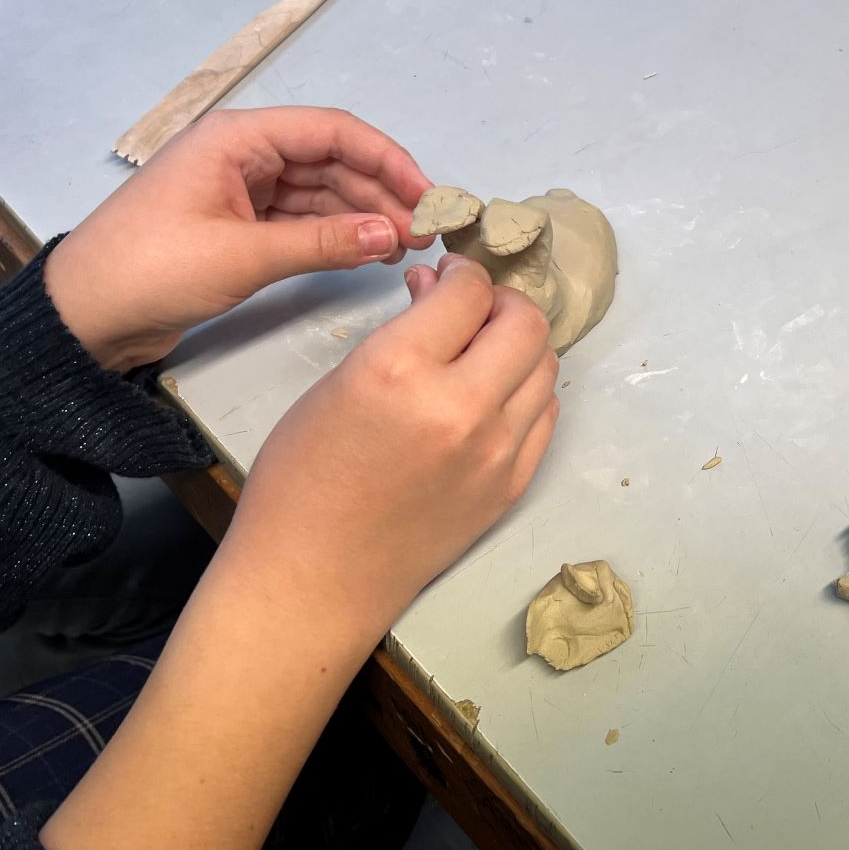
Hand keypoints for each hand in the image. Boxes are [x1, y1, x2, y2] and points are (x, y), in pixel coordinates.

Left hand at [44, 106, 435, 372]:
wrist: (83, 318)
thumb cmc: (149, 270)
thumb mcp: (244, 255)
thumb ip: (324, 242)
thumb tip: (392, 233)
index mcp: (237, 137)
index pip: (332, 131)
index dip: (388, 160)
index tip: (429, 197)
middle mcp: (245, 154)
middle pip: (333, 161)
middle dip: (383, 193)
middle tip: (427, 233)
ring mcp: (244, 190)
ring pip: (323, 191)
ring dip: (366, 216)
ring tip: (408, 248)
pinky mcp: (242, 225)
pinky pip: (305, 219)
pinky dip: (339, 234)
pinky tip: (371, 253)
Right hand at [224, 253, 560, 632]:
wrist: (315, 577)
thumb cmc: (303, 478)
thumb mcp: (337, 383)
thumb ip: (400, 330)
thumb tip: (437, 287)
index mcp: (402, 371)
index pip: (469, 290)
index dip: (460, 272)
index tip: (447, 275)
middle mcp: (462, 407)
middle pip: (525, 322)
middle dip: (499, 301)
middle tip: (470, 308)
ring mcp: (496, 451)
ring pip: (545, 365)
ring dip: (519, 345)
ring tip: (482, 350)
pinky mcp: (512, 486)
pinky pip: (545, 415)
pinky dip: (526, 392)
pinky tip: (493, 394)